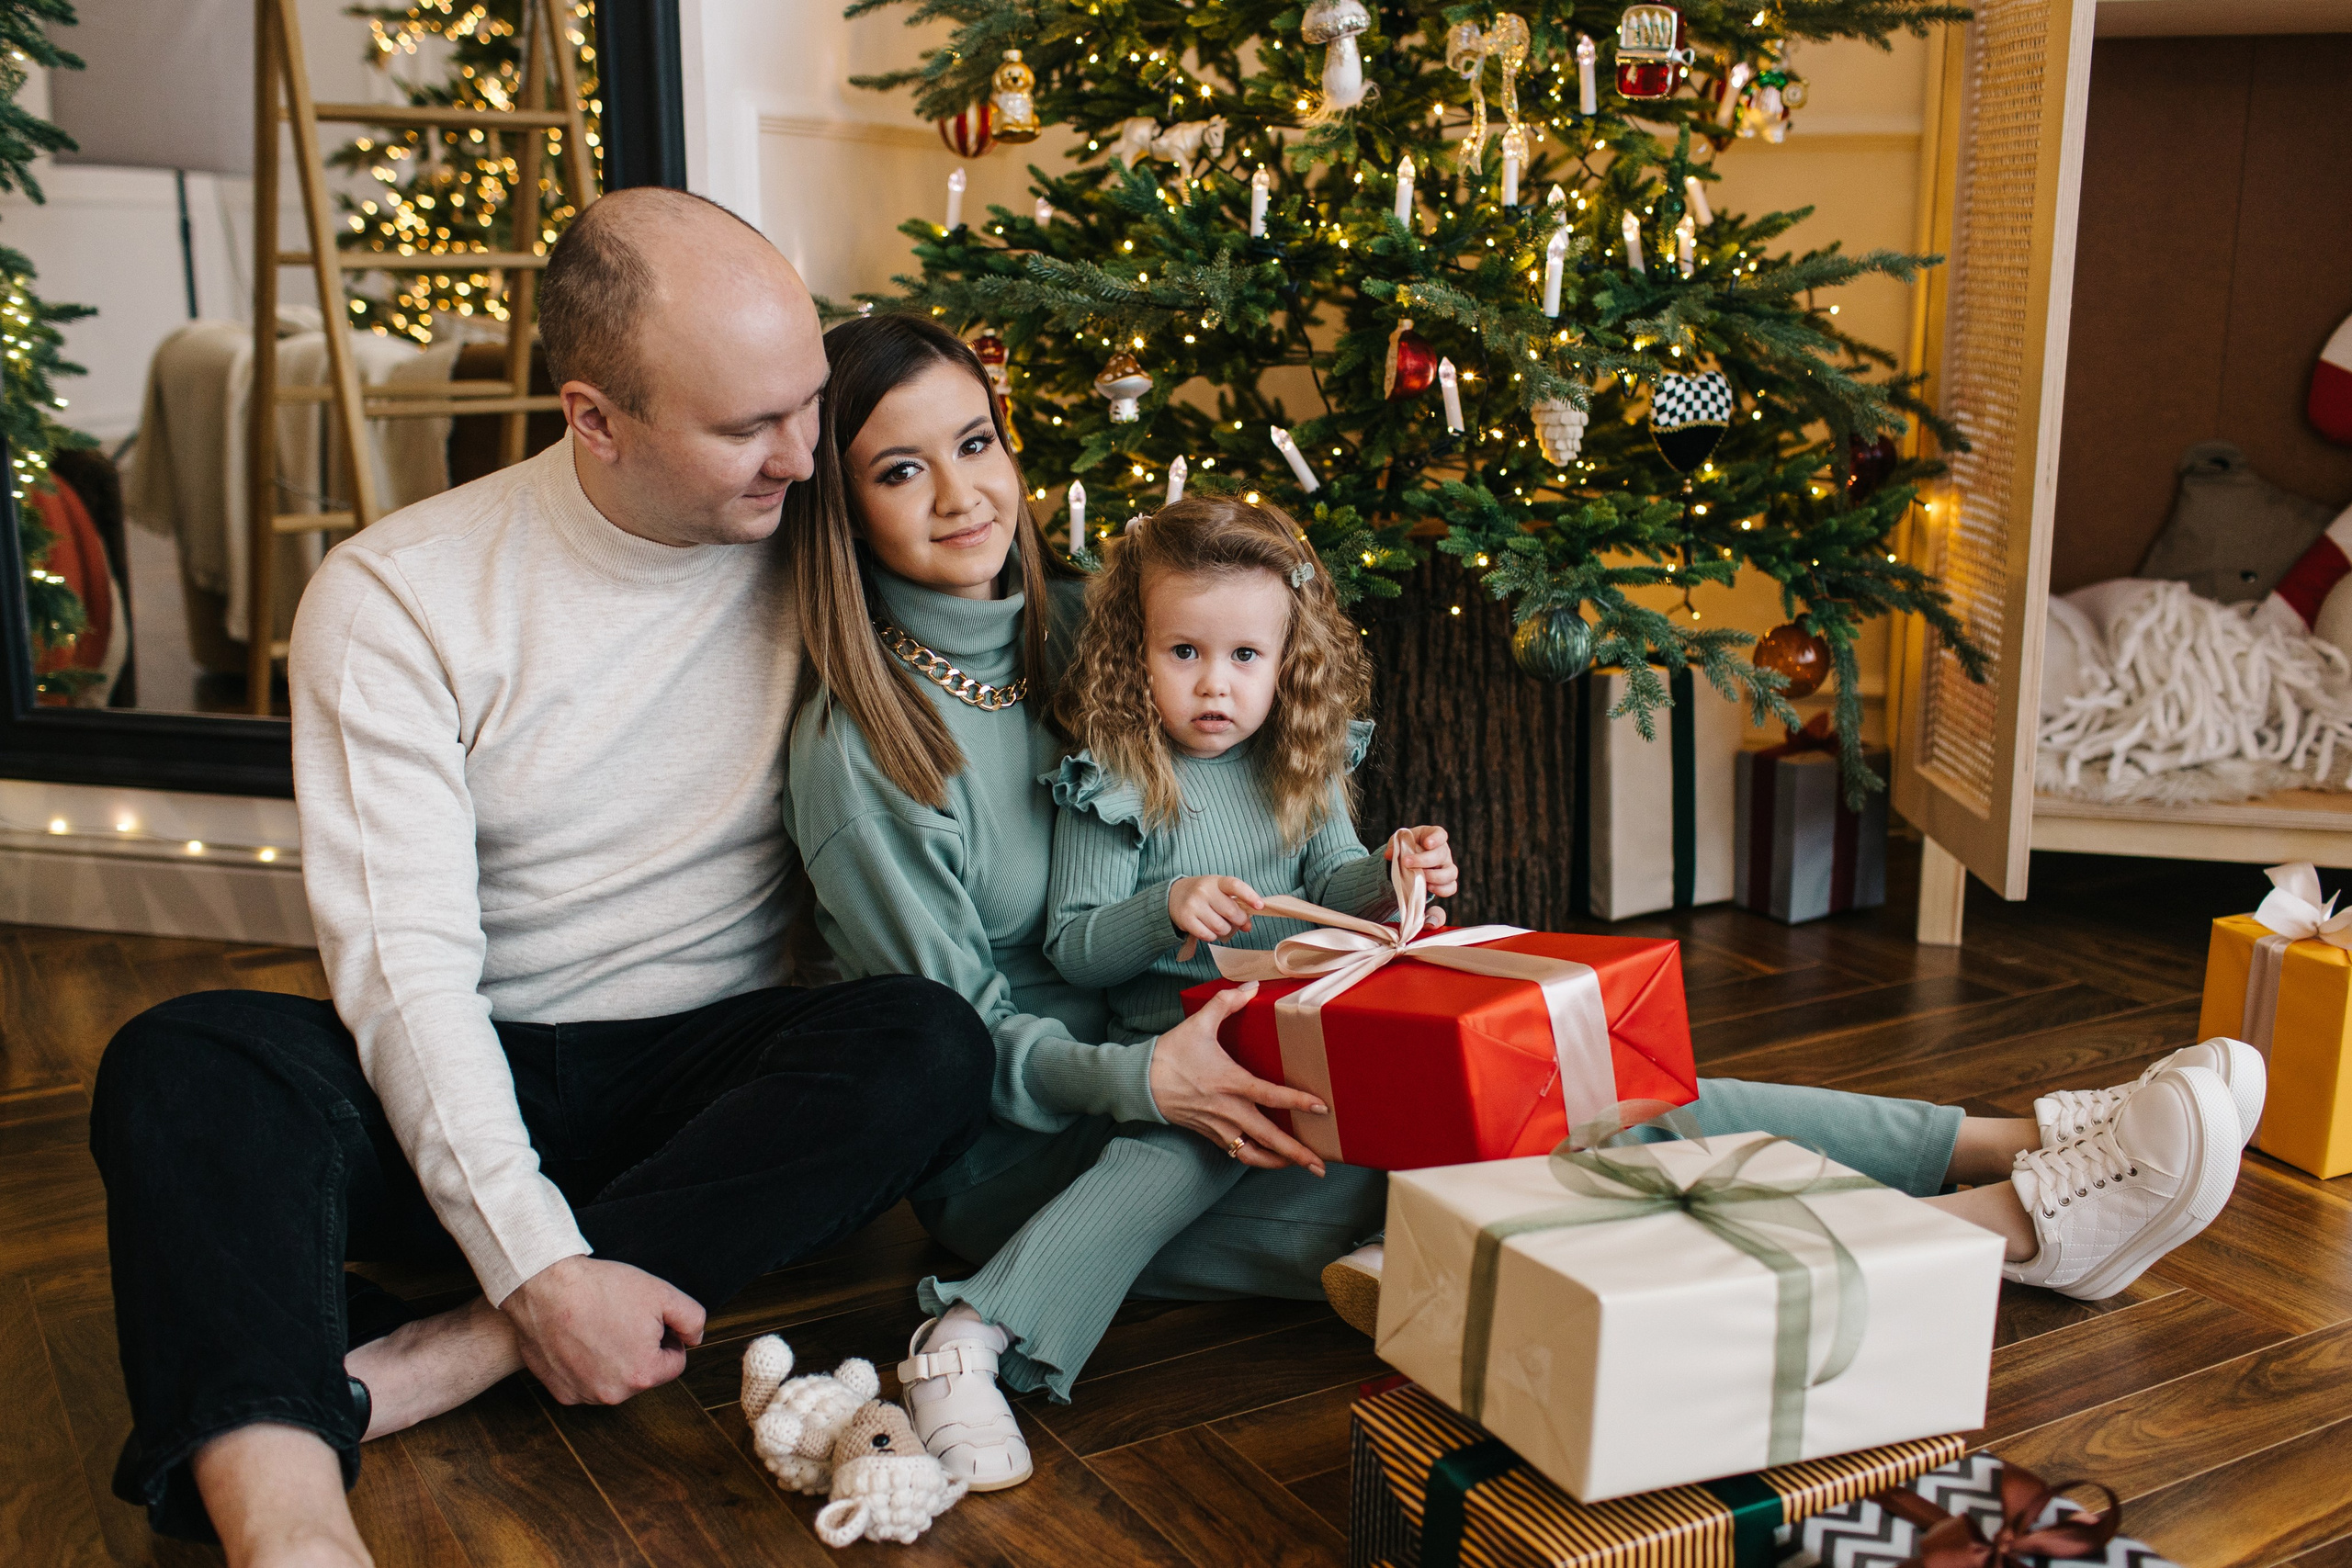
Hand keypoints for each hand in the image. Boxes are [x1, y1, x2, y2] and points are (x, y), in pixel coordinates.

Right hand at [500, 1255, 704, 1404]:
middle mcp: (613, 1395)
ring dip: (613, 1360)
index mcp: (643, 1374)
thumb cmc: (602, 1288)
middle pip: (644, 1373)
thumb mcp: (662, 1293)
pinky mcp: (560, 1392)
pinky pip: (586, 1382)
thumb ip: (692, 1318)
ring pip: (615, 1380)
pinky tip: (579, 1339)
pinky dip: (586, 1365)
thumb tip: (695, 1339)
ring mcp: (583, 1396)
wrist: (543, 1286)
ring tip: (598, 1327)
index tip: (648, 1318)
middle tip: (621, 1319)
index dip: (667, 1336)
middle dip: (641, 1349)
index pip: (675, 1362)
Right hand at [1149, 983, 1329, 1175]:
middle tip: (1319, 1166)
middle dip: (1295, 1153)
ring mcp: (1218, 1126)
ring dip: (1278, 1163)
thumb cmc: (1170, 1053)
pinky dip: (1256, 1158)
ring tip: (1300, 1165)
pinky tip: (1271, 1158)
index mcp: (1229, 1082)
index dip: (1297, 1102)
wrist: (1139, 1082)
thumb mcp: (1198, 1023)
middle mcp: (1227, 1109)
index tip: (1321, 1108)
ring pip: (1252, 1154)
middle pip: (1267, 1137)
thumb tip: (1251, 987)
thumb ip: (1226, 1003)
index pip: (1269, 1095)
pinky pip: (1237, 1152)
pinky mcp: (1210, 1134)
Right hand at [1168, 875, 1265, 943]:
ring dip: (1224, 930)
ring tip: (1218, 924)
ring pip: (1220, 927)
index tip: (1260, 906)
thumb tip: (1247, 925)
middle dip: (1238, 920)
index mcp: (1216, 881)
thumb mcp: (1220, 894)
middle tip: (1234, 920)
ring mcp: (1194, 904)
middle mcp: (1204, 890)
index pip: (1235, 886)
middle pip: (1231, 912)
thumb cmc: (1204, 896)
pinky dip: (1211, 936)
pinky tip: (1207, 929)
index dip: (1250, 896)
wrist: (1173, 896)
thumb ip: (1237, 907)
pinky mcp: (1186, 919)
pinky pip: (1208, 935)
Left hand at [1388, 825, 1459, 901]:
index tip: (1427, 843)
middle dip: (1424, 860)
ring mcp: (1447, 867)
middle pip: (1441, 855)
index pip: (1440, 834)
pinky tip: (1429, 888)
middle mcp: (1443, 851)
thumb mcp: (1397, 842)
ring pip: (1450, 872)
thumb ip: (1393, 846)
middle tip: (1406, 863)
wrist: (1408, 863)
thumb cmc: (1406, 848)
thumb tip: (1388, 854)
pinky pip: (1451, 887)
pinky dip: (1442, 890)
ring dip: (1434, 877)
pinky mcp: (1447, 882)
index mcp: (1432, 837)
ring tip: (1418, 878)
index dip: (1436, 839)